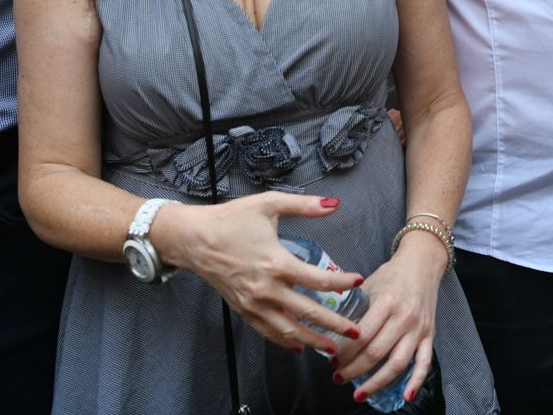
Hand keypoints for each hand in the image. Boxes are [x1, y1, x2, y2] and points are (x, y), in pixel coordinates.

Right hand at [152, 192, 361, 355]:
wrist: (193, 238)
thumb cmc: (231, 220)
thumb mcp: (269, 204)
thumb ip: (304, 206)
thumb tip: (334, 204)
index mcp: (276, 263)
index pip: (319, 280)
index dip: (343, 282)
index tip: (358, 281)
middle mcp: (266, 289)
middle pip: (307, 313)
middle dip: (334, 324)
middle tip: (355, 331)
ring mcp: (253, 303)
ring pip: (287, 330)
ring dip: (311, 340)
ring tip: (332, 348)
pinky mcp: (242, 309)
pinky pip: (266, 331)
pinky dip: (283, 341)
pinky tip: (297, 346)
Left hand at [332, 234, 443, 401]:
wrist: (423, 264)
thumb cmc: (392, 274)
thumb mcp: (369, 285)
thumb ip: (353, 308)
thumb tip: (330, 332)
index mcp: (386, 302)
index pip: (361, 336)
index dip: (344, 353)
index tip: (332, 361)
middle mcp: (404, 317)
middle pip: (376, 353)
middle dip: (353, 370)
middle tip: (338, 378)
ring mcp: (418, 328)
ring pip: (397, 363)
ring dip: (376, 383)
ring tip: (359, 394)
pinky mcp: (430, 335)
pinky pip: (424, 363)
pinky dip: (415, 382)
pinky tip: (404, 396)